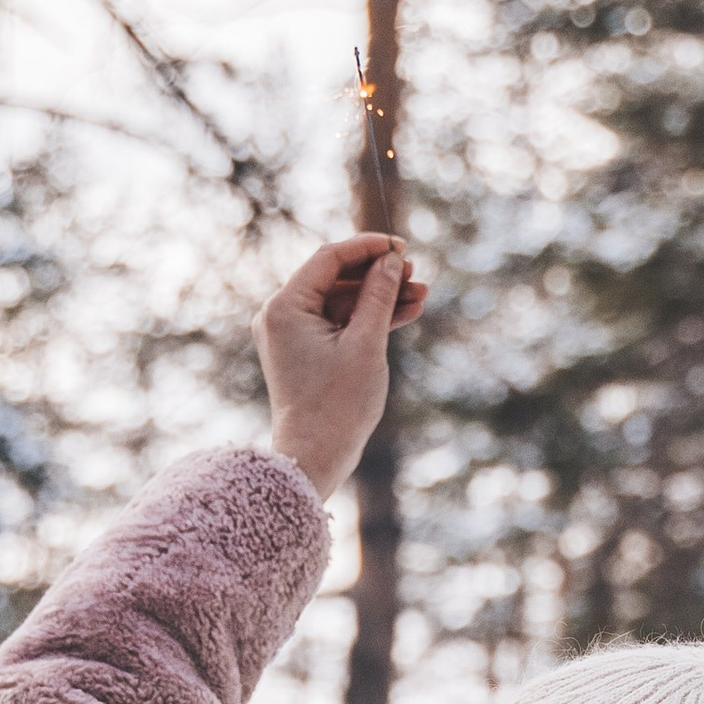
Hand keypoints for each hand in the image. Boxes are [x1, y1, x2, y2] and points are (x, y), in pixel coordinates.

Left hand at [254, 235, 426, 499]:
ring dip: (380, 298)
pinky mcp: (305, 351)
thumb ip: (379, 296)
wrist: (315, 457)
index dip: (367, 247)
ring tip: (421, 295)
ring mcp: (292, 334)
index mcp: (285, 307)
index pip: (328, 258)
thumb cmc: (337, 405)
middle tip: (416, 273)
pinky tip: (406, 312)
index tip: (401, 246)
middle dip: (379, 275)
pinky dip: (368, 319)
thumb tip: (392, 261)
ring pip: (342, 301)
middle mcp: (281, 315)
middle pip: (335, 278)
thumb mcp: (366, 343)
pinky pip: (339, 323)